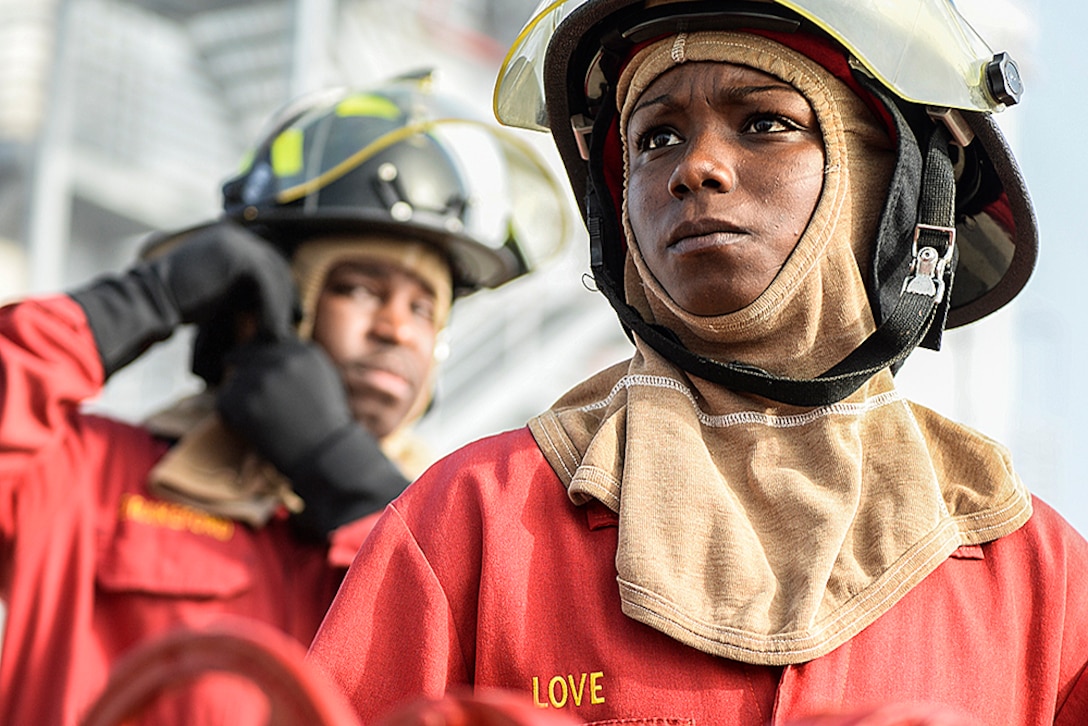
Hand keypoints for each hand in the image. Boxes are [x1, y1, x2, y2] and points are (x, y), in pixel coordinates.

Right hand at [144, 221, 297, 339]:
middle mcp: (234, 234)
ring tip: (278, 336)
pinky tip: (270, 334)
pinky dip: (272, 310)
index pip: (268, 261)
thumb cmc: (178, 304)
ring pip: (274, 276)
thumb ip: (242, 289)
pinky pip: (266, 284)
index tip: (292, 315)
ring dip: (280, 308)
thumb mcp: (220, 292)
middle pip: (275, 265)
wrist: (148, 302)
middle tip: (295, 323)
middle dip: (287, 297)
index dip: (282, 289)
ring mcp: (234, 241)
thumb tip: (271, 304)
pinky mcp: (235, 254)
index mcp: (229, 239)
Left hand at [216, 340, 408, 539]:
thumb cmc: (326, 424)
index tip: (259, 369)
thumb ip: (299, 362)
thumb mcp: (324, 380)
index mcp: (304, 351)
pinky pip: (225, 402)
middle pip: (247, 356)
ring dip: (241, 397)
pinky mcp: (244, 400)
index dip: (262, 358)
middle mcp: (282, 359)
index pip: (270, 343)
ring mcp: (261, 379)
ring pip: (235, 380)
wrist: (325, 455)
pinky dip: (233, 416)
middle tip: (251, 394)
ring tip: (263, 418)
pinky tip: (254, 428)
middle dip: (245, 371)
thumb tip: (270, 350)